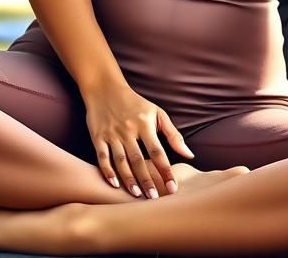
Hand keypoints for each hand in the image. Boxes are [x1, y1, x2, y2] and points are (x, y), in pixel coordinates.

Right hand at [85, 83, 193, 198]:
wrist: (105, 89)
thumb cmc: (135, 104)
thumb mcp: (157, 114)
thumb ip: (173, 135)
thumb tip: (189, 155)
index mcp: (145, 124)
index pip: (158, 151)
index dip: (166, 171)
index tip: (173, 188)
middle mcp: (128, 130)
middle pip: (139, 159)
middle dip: (147, 180)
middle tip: (154, 199)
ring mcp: (112, 134)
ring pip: (121, 161)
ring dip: (129, 179)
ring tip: (137, 195)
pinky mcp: (98, 137)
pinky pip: (102, 157)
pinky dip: (107, 171)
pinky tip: (114, 184)